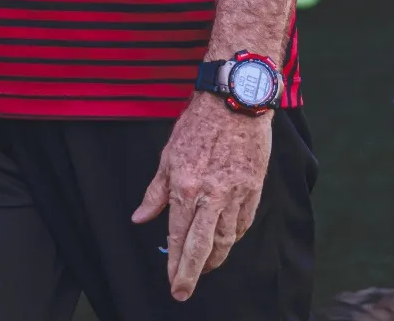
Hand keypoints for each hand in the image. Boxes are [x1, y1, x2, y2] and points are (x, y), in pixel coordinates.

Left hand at [132, 91, 271, 301]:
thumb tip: (140, 218)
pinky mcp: (253, 189)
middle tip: (183, 292)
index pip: (177, 235)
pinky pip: (243, 224)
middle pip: (201, 247)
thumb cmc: (198, 123)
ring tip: (204, 269)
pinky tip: (226, 243)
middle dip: (191, 274)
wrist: (234, 100)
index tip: (171, 283)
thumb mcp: (168, 154)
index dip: (173, 263)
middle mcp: (210, 195)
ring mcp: (235, 194)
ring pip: (225, 240)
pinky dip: (233, 238)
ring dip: (214, 260)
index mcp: (185, 186)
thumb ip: (155, 192)